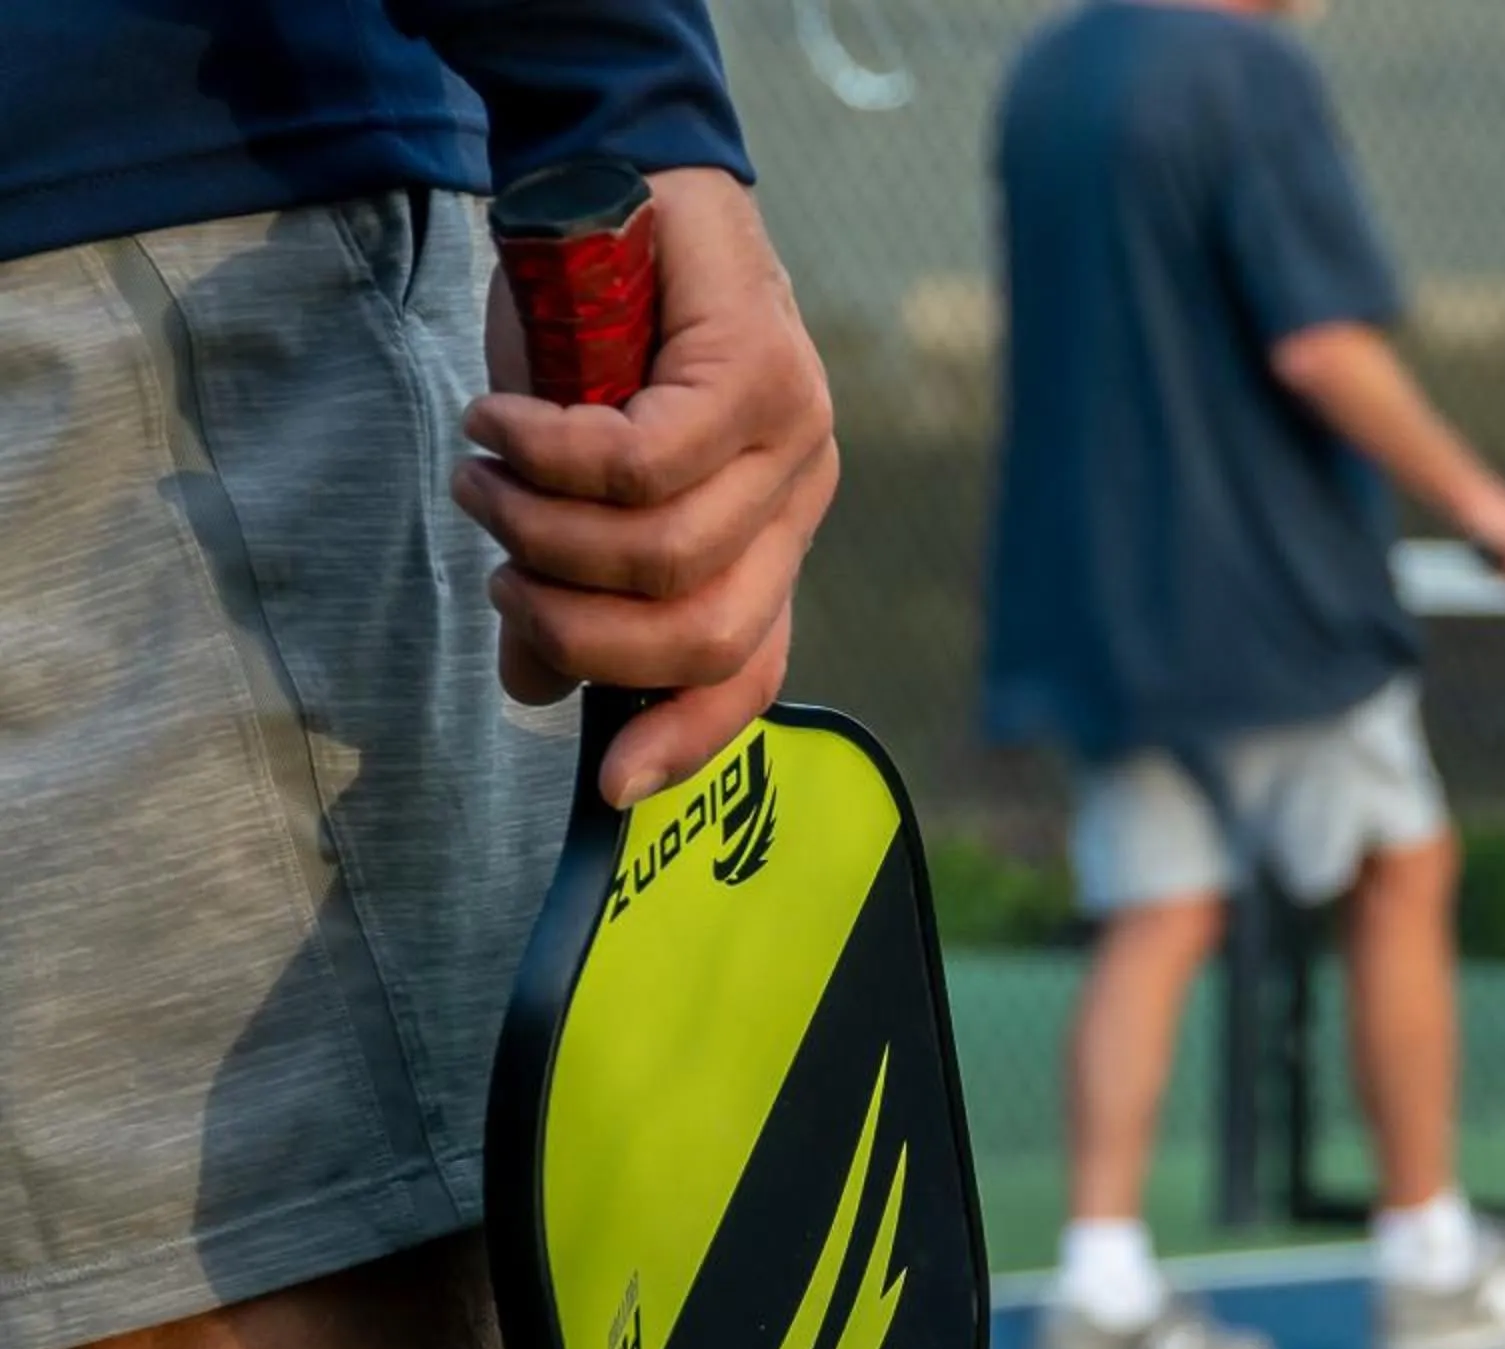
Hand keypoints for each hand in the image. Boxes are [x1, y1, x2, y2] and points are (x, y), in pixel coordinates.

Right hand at [456, 168, 839, 808]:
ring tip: (482, 480)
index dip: (685, 739)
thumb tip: (533, 686)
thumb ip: (572, 584)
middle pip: (702, 632)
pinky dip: (547, 455)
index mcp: (767, 543)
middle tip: (500, 567)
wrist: (618, 180)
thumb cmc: (592, 336)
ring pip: (664, 552)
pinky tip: (498, 421)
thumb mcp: (576, 480)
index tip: (606, 789)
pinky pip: (640, 461)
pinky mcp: (762, 374)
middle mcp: (798, 499)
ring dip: (541, 532)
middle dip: (577, 627)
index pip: (751, 670)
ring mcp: (794, 438)